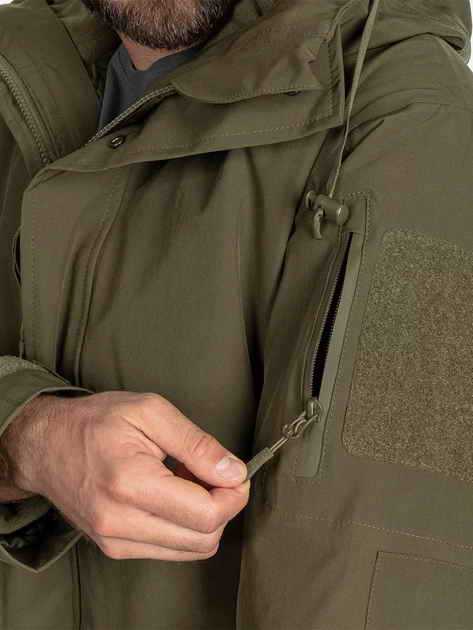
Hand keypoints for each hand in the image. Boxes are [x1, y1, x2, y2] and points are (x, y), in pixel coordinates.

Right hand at [5, 390, 249, 560]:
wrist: (45, 445)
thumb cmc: (95, 422)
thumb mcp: (150, 412)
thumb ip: (196, 444)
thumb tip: (234, 472)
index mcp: (130, 484)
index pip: (206, 515)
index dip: (234, 495)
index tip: (236, 472)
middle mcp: (120, 523)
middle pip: (204, 539)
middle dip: (224, 507)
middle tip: (213, 472)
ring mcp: (115, 541)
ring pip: (191, 550)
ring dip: (205, 518)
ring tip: (188, 480)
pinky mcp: (115, 548)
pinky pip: (171, 550)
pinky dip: (185, 526)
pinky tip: (172, 495)